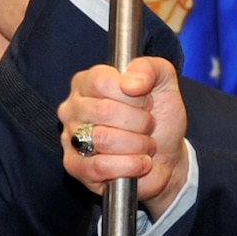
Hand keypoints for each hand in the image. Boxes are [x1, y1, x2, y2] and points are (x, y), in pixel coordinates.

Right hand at [58, 57, 190, 218]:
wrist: (166, 158)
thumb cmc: (159, 118)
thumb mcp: (164, 82)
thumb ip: (150, 68)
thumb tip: (130, 83)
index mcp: (87, 81)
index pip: (102, 81)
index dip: (133, 96)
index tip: (147, 103)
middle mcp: (73, 107)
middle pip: (104, 111)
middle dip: (139, 122)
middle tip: (148, 127)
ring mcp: (70, 138)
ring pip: (103, 139)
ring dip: (136, 145)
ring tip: (144, 145)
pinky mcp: (74, 167)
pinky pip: (98, 167)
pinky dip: (128, 166)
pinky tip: (139, 163)